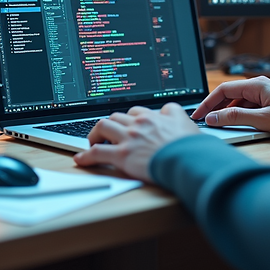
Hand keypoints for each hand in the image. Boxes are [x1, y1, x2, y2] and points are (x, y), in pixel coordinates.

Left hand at [73, 103, 199, 182]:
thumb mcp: (185, 121)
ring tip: (94, 142)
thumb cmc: (188, 146)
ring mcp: (128, 139)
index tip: (128, 126)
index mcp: (151, 117)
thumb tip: (167, 109)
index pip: (134, 112)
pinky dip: (86, 155)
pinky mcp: (122, 156)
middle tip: (109, 135)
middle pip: (116, 117)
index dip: (129, 119)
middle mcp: (137, 124)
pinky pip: (97, 152)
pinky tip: (81, 159)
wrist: (187, 160)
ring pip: (103, 127)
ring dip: (96, 134)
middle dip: (111, 125)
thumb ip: (174, 112)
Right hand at [191, 76, 269, 136]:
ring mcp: (264, 93)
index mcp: (256, 85)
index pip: (223, 90)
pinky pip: (247, 106)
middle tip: (203, 121)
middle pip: (228, 94)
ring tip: (216, 124)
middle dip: (214, 107)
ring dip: (226, 111)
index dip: (207, 103)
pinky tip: (235, 124)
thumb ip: (236, 117)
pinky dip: (237, 114)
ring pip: (237, 101)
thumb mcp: (263, 120)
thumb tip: (215, 118)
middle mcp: (259, 86)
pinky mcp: (268, 102)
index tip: (198, 114)